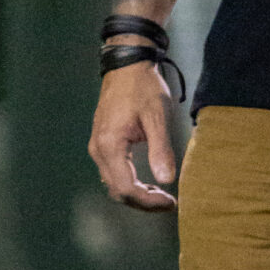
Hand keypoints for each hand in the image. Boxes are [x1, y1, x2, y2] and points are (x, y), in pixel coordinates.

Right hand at [88, 61, 178, 209]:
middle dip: (144, 202)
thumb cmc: (143, 87)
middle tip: (169, 203)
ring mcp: (98, 147)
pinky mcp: (102, 143)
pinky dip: (130, 183)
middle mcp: (98, 149)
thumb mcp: (156, 117)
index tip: (171, 202)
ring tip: (162, 195)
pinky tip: (149, 181)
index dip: (148, 201)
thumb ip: (160, 150)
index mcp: (110, 145)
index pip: (126, 188)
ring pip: (114, 184)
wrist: (126, 66)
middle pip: (117, 191)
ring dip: (137, 194)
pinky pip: (113, 173)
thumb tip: (167, 180)